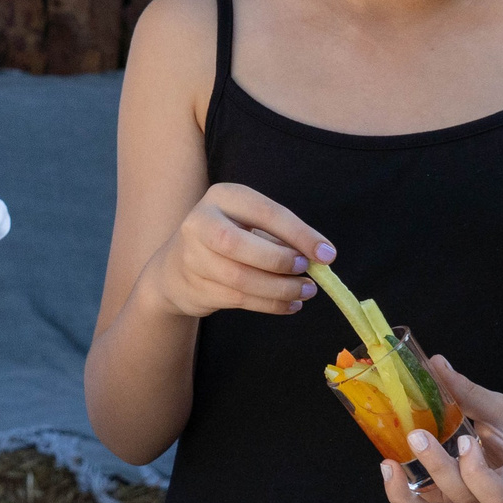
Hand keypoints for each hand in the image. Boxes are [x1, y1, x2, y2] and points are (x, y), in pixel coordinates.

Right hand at [136, 183, 331, 321]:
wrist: (175, 269)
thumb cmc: (226, 240)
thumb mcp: (250, 225)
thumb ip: (280, 237)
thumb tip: (319, 257)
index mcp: (222, 197)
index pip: (266, 213)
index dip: (300, 234)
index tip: (327, 254)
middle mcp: (200, 222)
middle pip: (240, 244)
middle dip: (280, 261)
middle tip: (307, 273)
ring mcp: (192, 257)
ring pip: (240, 278)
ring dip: (279, 289)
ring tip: (304, 292)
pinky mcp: (194, 286)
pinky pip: (238, 299)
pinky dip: (270, 305)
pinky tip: (289, 305)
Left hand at [379, 356, 502, 502]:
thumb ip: (469, 394)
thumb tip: (435, 364)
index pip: (498, 495)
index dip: (476, 473)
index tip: (465, 441)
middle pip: (463, 501)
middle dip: (437, 469)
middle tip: (416, 435)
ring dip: (407, 497)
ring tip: (388, 466)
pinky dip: (405, 497)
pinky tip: (391, 472)